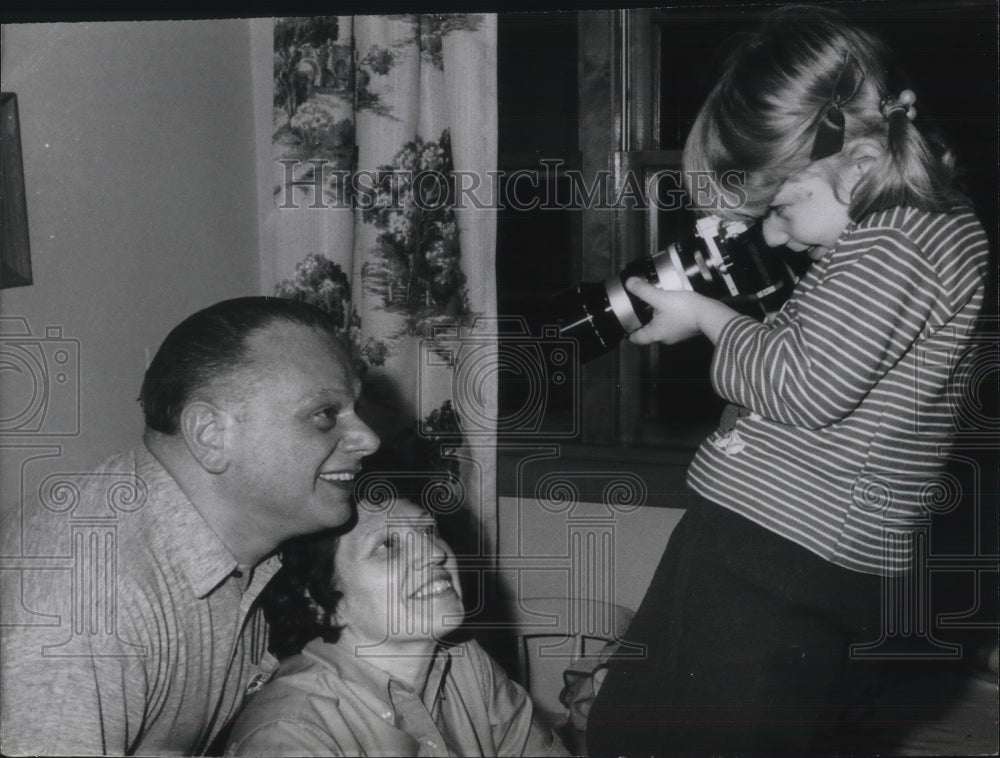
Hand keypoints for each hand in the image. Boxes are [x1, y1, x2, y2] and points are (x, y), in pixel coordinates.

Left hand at [625, 278, 739, 345]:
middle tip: (639, 312)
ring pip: (662, 328)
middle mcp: (665, 338)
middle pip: (649, 333)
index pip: (637, 339)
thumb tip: (629, 283)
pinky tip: (673, 306)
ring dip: (658, 318)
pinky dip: (671, 316)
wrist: (710, 314)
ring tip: (656, 305)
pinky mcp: (687, 329)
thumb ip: (643, 291)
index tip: (625, 331)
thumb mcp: (660, 298)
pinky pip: (674, 324)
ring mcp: (677, 335)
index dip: (629, 334)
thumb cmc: (685, 310)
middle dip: (644, 323)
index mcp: (655, 334)